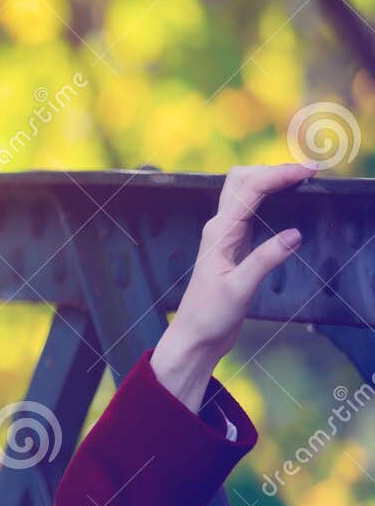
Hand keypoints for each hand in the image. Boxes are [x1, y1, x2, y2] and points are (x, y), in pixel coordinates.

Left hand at [151, 161, 322, 409]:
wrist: (195, 335)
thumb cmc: (210, 315)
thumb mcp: (240, 289)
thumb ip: (265, 260)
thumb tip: (295, 234)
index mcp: (219, 233)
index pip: (249, 190)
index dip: (279, 175)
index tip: (309, 171)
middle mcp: (220, 228)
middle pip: (242, 181)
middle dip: (273, 169)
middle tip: (309, 171)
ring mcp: (226, 235)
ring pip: (245, 193)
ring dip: (270, 180)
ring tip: (302, 178)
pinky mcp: (234, 246)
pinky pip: (251, 211)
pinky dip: (270, 198)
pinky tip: (288, 200)